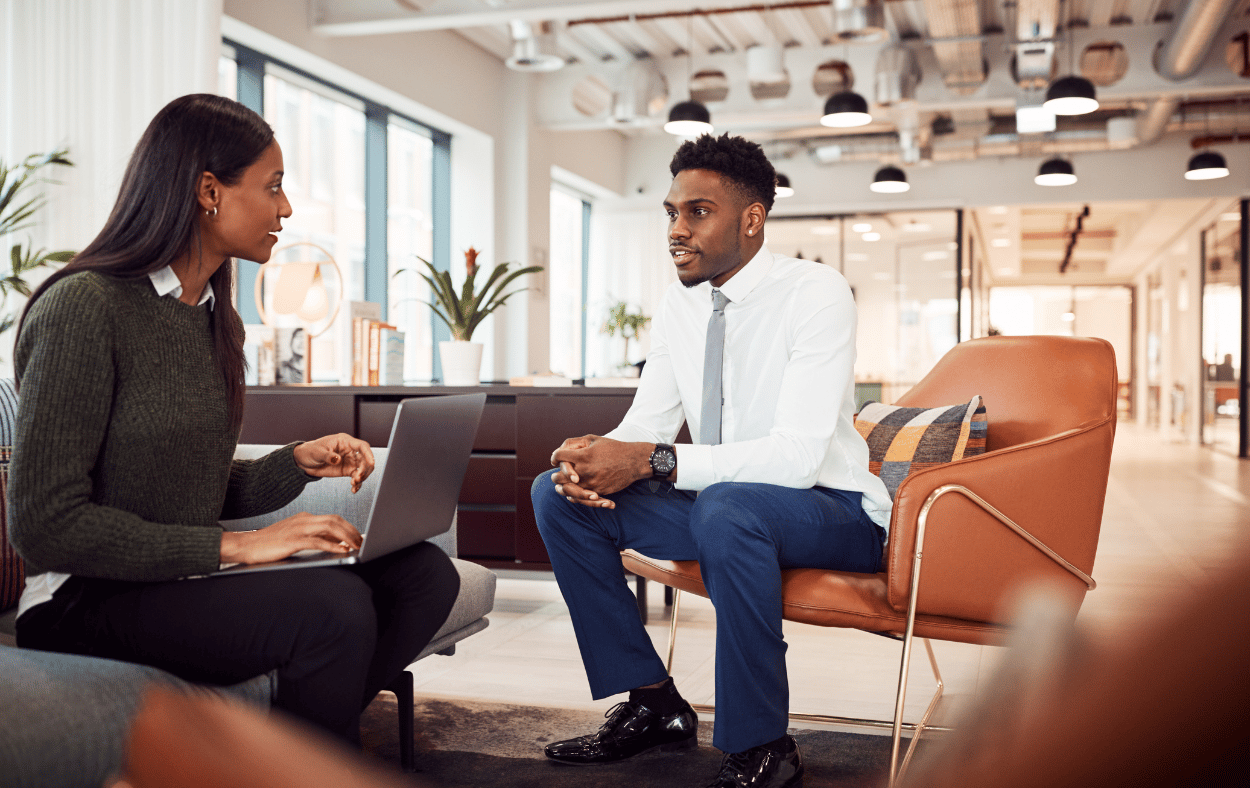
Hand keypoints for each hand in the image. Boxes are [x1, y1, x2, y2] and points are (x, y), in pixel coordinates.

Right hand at [219, 512, 362, 564]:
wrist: (245, 545)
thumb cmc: (270, 544)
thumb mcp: (296, 538)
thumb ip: (315, 538)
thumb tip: (338, 544)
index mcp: (305, 518)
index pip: (333, 519)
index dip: (349, 528)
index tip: (359, 537)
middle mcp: (304, 520)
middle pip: (335, 520)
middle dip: (352, 531)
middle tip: (363, 542)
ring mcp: (298, 529)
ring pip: (330, 527)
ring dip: (347, 537)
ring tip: (357, 546)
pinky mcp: (292, 540)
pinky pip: (317, 541)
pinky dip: (332, 545)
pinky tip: (342, 550)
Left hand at [293, 434, 374, 492]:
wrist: (304, 461)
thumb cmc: (310, 451)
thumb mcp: (317, 452)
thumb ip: (328, 456)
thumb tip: (338, 459)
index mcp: (344, 442)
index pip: (361, 446)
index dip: (368, 454)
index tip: (371, 463)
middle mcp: (350, 451)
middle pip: (365, 459)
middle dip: (365, 469)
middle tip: (358, 478)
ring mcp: (349, 461)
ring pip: (363, 469)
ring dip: (362, 477)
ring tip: (354, 484)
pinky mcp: (347, 470)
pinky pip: (356, 477)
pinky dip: (357, 484)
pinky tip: (354, 489)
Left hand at [549, 435, 652, 508]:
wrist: (633, 462)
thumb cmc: (613, 448)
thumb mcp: (594, 439)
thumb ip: (576, 443)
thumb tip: (561, 450)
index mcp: (582, 455)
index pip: (558, 457)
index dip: (554, 457)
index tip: (555, 459)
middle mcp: (585, 470)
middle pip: (558, 477)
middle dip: (556, 475)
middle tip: (555, 475)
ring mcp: (591, 483)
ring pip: (568, 491)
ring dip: (562, 489)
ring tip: (559, 487)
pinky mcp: (598, 491)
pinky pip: (581, 498)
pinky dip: (575, 497)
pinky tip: (571, 494)